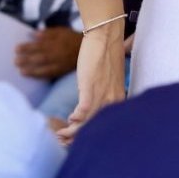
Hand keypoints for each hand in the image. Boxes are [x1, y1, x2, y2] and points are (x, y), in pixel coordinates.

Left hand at [17, 26, 81, 80]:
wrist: (88, 48)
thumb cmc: (71, 38)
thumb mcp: (60, 31)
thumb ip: (47, 33)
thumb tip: (32, 34)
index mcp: (55, 43)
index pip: (38, 45)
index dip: (26, 48)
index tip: (16, 49)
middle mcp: (56, 54)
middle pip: (39, 57)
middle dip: (26, 60)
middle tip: (15, 61)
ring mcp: (59, 64)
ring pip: (44, 68)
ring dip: (31, 70)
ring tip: (21, 71)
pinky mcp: (62, 71)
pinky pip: (50, 74)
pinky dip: (41, 76)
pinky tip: (32, 76)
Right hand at [61, 23, 125, 143]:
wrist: (106, 36)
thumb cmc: (106, 56)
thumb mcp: (109, 79)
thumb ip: (104, 93)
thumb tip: (94, 104)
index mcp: (118, 98)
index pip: (105, 124)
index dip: (91, 134)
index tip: (78, 139)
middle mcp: (113, 99)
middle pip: (95, 127)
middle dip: (78, 138)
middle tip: (64, 141)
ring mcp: (102, 94)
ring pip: (87, 122)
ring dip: (72, 132)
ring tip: (60, 135)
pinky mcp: (90, 87)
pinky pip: (83, 111)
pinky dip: (75, 118)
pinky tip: (68, 119)